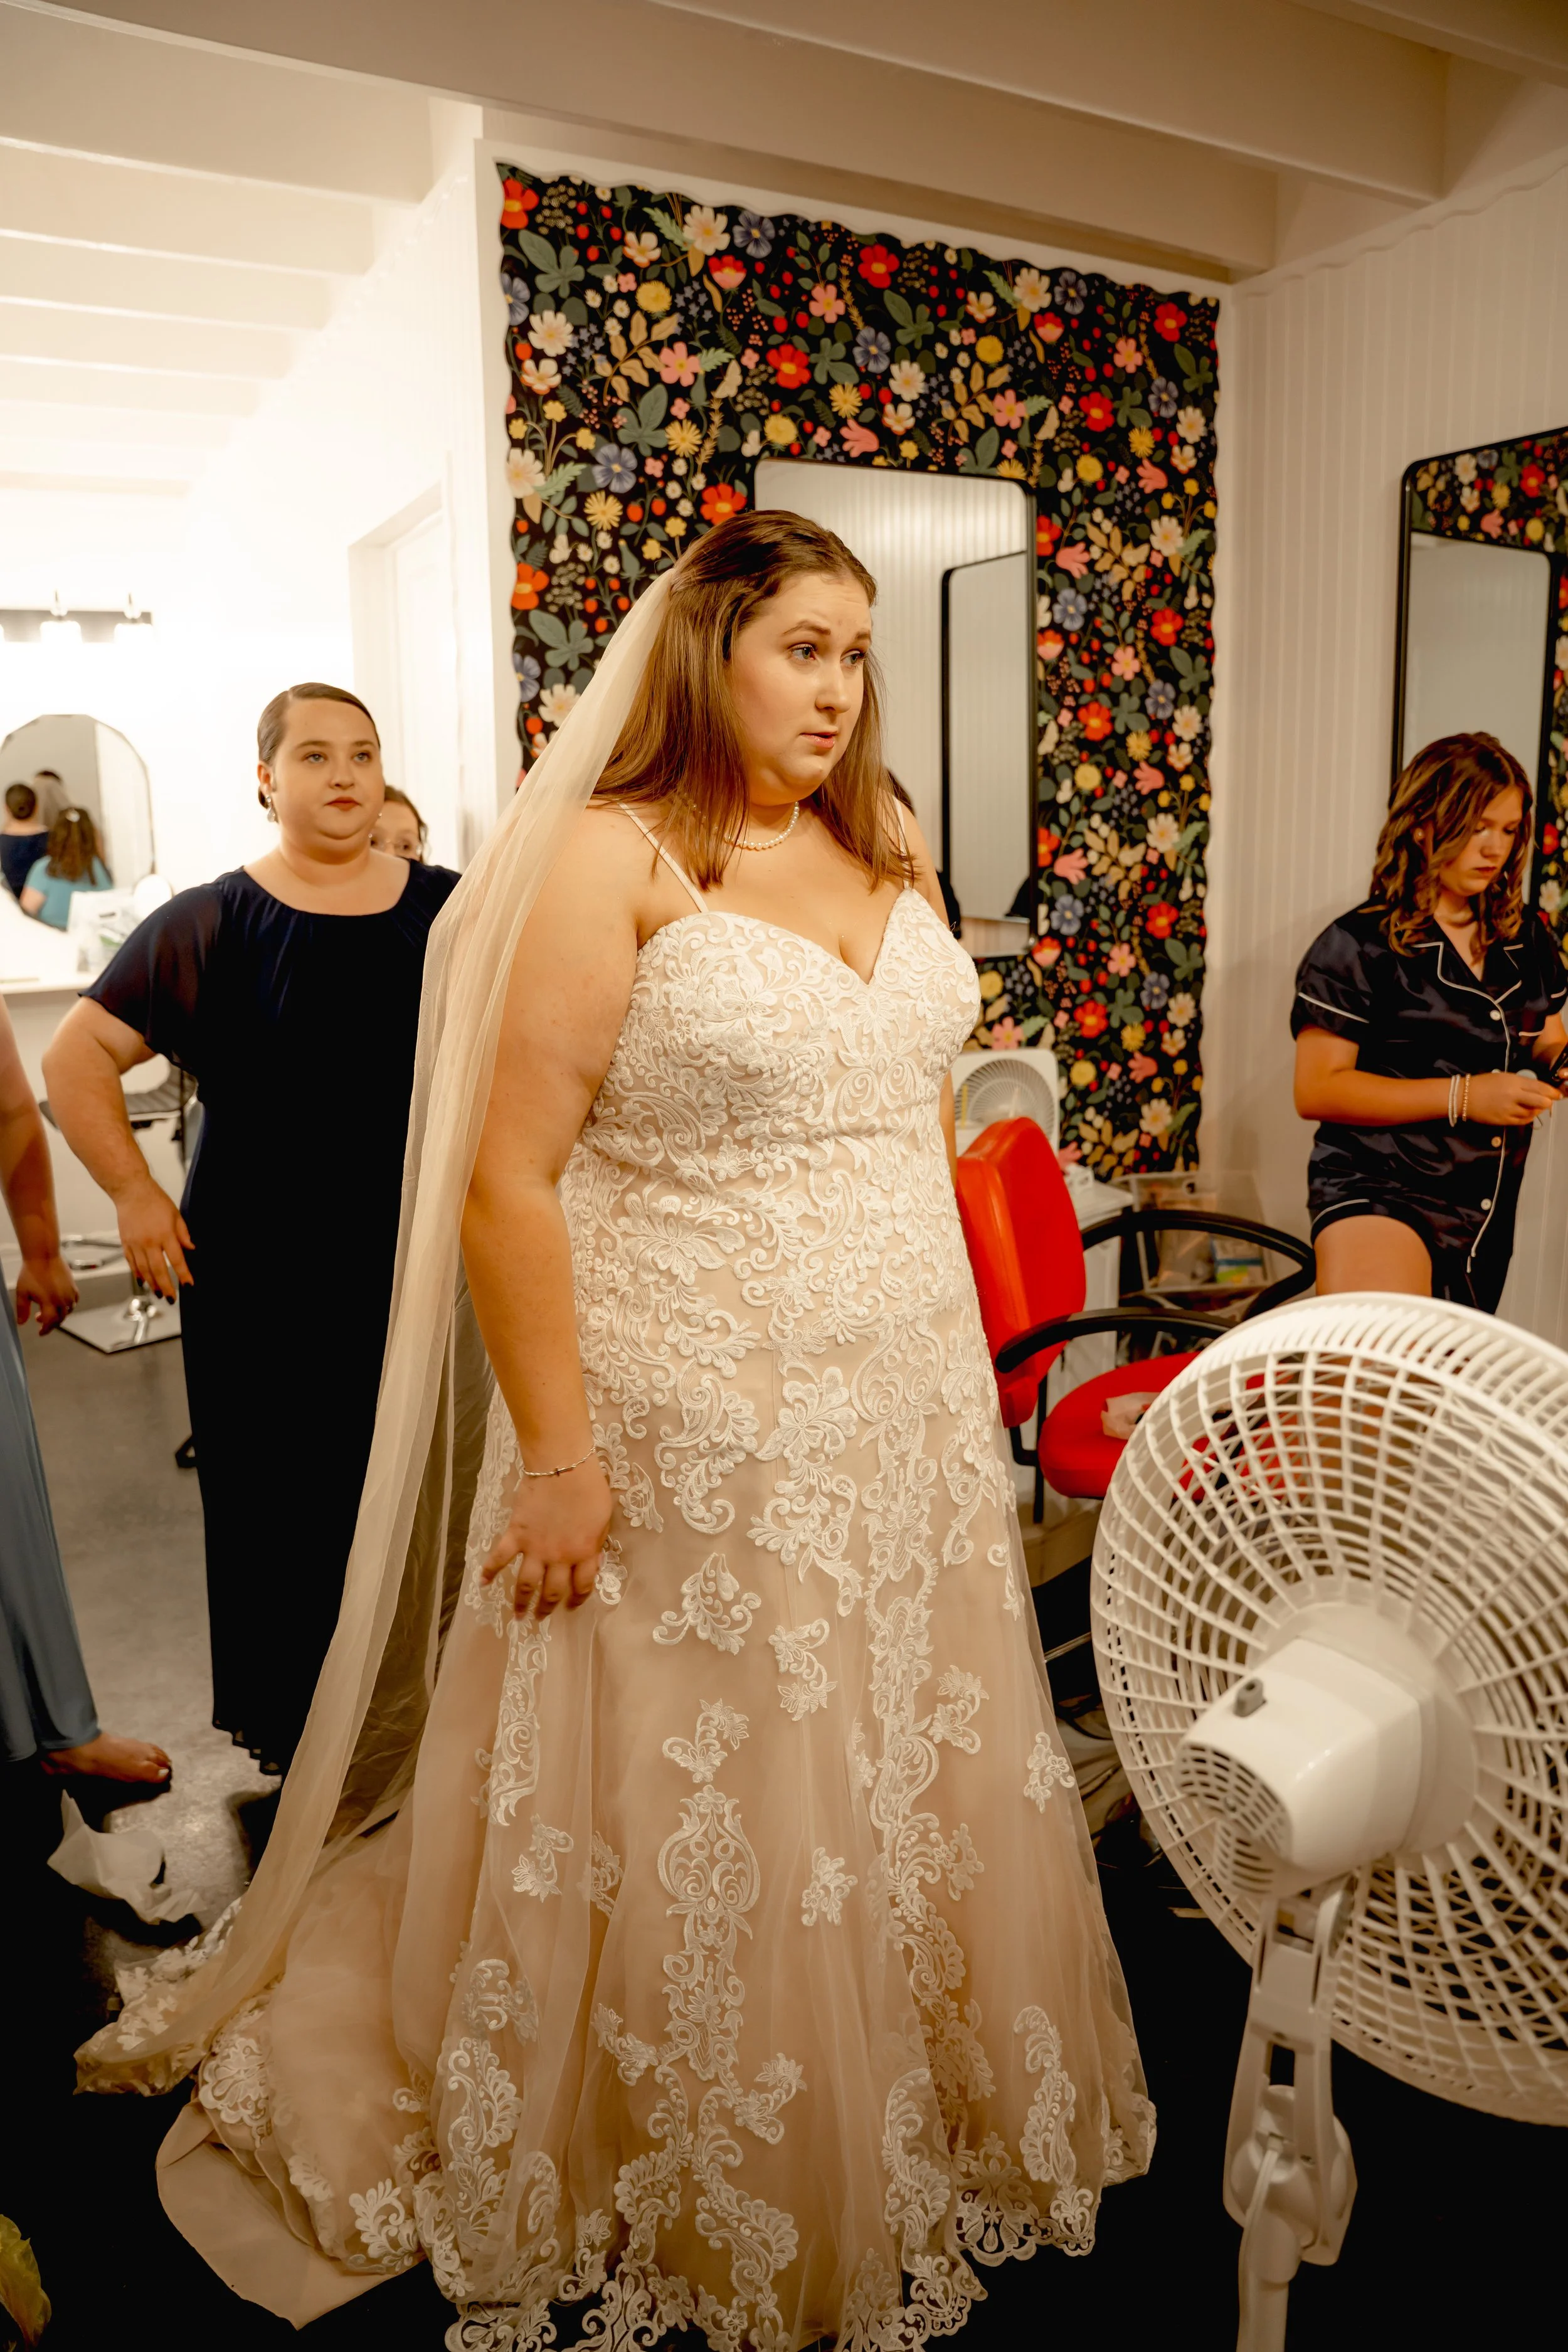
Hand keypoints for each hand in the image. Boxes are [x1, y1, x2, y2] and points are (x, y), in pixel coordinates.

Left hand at [16, 1253, 77, 1333]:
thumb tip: (21, 1323)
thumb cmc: (31, 1272)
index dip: (45, 1330)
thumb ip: (22, 1309)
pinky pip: (74, 1301)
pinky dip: (68, 1306)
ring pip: (68, 1311)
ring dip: (60, 1315)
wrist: (43, 1255)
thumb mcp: (22, 1292)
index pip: (50, 1323)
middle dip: (51, 1323)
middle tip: (41, 1321)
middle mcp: (62, 1300)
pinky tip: (61, 1302)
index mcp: (49, 1302)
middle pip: (60, 1319)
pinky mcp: (73, 1286)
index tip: (40, 1332)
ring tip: (50, 1310)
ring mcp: (69, 1293)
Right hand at [113, 1176, 192, 1298]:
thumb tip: (191, 1249)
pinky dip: (138, 1274)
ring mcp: (135, 1244)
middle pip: (158, 1270)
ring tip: (158, 1293)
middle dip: (166, 1286)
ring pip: (144, 1270)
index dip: (183, 1274)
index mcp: (164, 1234)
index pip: (176, 1260)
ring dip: (152, 1284)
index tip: (189, 1284)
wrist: (131, 1191)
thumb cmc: (154, 1200)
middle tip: (171, 1298)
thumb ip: (183, 1234)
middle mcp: (149, 1242)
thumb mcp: (176, 1215)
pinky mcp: (125, 1243)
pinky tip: (143, 1281)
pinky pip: (132, 1263)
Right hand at [481, 1453, 610, 1618]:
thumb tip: (591, 1559)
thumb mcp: (603, 1519)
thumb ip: (595, 1543)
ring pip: (526, 1583)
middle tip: (540, 1618)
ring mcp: (535, 1548)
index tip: (571, 1606)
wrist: (563, 1467)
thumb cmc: (589, 1487)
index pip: (582, 1586)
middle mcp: (559, 1557)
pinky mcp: (516, 1534)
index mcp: (584, 1553)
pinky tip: (482, 1583)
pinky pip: (500, 1557)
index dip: (578, 1599)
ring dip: (520, 1601)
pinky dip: (489, 1571)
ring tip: (517, 1614)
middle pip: (552, 1591)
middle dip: (546, 1608)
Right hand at [1467, 1070, 1560, 1126]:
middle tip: (1550, 1102)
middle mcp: (1513, 1096)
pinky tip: (1528, 1114)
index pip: (1539, 1087)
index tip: (1558, 1094)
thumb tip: (1537, 1090)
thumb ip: (1521, 1083)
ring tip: (1537, 1108)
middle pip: (1540, 1101)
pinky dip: (1528, 1118)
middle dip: (1548, 1102)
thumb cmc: (1484, 1083)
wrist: (1464, 1097)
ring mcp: (1508, 1109)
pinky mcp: (1503, 1120)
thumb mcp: (1504, 1077)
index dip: (1551, 1092)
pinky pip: (1522, 1121)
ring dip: (1537, 1111)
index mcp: (1514, 1082)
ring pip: (1532, 1113)